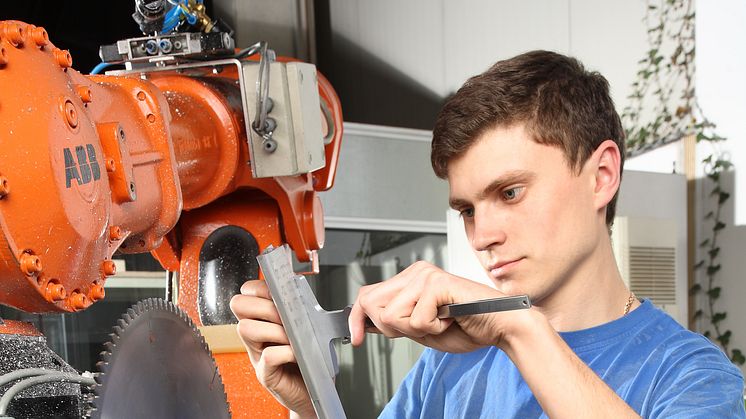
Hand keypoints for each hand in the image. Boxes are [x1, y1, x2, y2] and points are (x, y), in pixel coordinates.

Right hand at [230, 280, 314, 417]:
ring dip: (273, 329)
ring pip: (246, 328)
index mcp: (263, 319)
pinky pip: (268, 356)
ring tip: (292, 338)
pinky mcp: (266, 374)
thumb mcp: (303, 327)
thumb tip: (298, 289)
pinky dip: (285, 352)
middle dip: (265, 306)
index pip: (247, 292)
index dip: (261, 288)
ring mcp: (257, 354)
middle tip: (285, 317)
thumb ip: (297, 310)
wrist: (312, 391)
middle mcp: (255, 335)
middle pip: (239, 304)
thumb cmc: (308, 358)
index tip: (280, 292)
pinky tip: (296, 354)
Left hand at [349, 261, 528, 352]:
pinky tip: (449, 319)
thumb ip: (395, 321)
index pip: (368, 295)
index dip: (357, 319)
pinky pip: (416, 320)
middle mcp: (416, 272)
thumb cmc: (467, 326)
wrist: (500, 326)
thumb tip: (364, 322)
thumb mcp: (420, 328)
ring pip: (391, 315)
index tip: (357, 338)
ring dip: (415, 329)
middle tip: (423, 327)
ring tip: (440, 321)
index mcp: (410, 279)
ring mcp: (425, 275)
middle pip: (373, 305)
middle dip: (392, 328)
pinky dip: (432, 329)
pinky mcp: (436, 284)